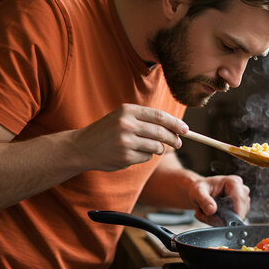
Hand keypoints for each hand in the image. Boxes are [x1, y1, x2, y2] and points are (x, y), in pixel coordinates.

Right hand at [70, 104, 188, 170]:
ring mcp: (126, 141)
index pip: (159, 116)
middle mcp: (127, 124)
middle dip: (173, 139)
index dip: (175, 123)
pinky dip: (145, 157)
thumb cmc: (107, 131)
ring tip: (150, 148)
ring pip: (156, 147)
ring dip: (158, 149)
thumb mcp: (123, 117)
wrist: (82, 147)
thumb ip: (145, 120)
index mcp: (128, 110)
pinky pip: (146, 158)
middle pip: (161, 132)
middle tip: (178, 143)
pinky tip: (132, 154)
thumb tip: (175, 129)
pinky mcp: (125, 157)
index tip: (186, 129)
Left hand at [188, 175, 250, 225]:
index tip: (230, 224)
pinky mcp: (239, 210)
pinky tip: (210, 216)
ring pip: (235, 219)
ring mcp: (241, 201)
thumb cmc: (199, 189)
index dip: (237, 213)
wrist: (198, 193)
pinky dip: (219, 222)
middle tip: (205, 216)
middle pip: (238, 211)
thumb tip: (212, 210)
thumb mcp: (198, 192)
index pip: (239, 199)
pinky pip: (232, 222)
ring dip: (218, 221)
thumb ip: (204, 201)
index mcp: (233, 182)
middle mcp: (241, 190)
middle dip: (221, 218)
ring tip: (205, 214)